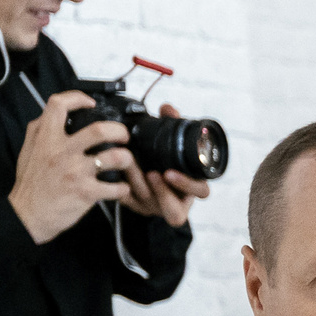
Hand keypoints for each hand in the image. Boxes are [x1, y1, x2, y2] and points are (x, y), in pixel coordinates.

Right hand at [9, 90, 131, 244]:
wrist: (28, 213)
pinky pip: (117, 187)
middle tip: (123, 136)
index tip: (91, 103)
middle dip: (119, 130)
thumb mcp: (29, 149)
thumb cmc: (32, 182)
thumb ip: (41, 129)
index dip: (77, 98)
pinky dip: (124, 188)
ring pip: (115, 157)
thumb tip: (55, 113)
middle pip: (99, 130)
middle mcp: (62, 151)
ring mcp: (76, 172)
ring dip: (127, 159)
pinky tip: (121, 187)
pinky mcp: (87, 192)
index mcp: (46, 138)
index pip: (58, 105)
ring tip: (125, 161)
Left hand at [109, 104, 208, 225]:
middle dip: (161, 190)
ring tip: (128, 163)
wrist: (147, 178)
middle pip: (173, 206)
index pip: (201, 191)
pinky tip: (114, 173)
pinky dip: (121, 188)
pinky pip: (128, 203)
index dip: (187, 185)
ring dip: (138, 182)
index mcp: (192, 187)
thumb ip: (172, 126)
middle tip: (151, 173)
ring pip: (148, 202)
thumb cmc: (165, 161)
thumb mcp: (172, 147)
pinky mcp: (136, 207)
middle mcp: (176, 201)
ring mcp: (156, 207)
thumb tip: (167, 108)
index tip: (170, 172)